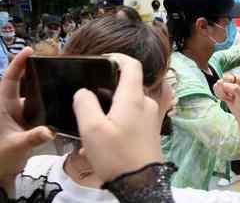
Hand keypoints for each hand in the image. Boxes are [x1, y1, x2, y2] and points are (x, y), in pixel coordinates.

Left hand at [0, 48, 53, 187]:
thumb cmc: (0, 159)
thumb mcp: (16, 147)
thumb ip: (32, 138)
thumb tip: (49, 131)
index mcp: (2, 107)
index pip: (9, 80)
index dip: (18, 64)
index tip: (29, 50)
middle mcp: (10, 108)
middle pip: (23, 86)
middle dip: (36, 74)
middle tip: (55, 66)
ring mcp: (18, 118)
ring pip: (33, 99)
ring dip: (45, 94)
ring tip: (63, 86)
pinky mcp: (25, 126)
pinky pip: (39, 112)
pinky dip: (48, 109)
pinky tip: (62, 108)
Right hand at [73, 53, 162, 182]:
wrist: (141, 184)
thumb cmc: (116, 155)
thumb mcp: (92, 129)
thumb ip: (85, 104)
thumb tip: (84, 92)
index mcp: (134, 97)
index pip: (132, 65)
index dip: (117, 57)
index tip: (103, 59)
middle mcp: (147, 103)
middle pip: (129, 84)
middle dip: (109, 89)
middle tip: (90, 101)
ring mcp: (152, 117)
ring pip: (130, 103)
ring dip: (113, 109)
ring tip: (95, 126)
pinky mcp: (152, 130)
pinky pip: (136, 117)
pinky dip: (121, 121)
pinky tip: (107, 138)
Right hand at [213, 74, 239, 119]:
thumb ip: (234, 88)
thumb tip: (223, 84)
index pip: (228, 77)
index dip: (227, 86)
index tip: (232, 94)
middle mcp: (233, 79)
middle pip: (221, 80)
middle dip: (224, 91)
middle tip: (230, 97)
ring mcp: (227, 84)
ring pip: (217, 85)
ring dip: (221, 94)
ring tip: (228, 98)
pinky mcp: (222, 88)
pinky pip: (215, 88)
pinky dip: (218, 95)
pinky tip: (225, 98)